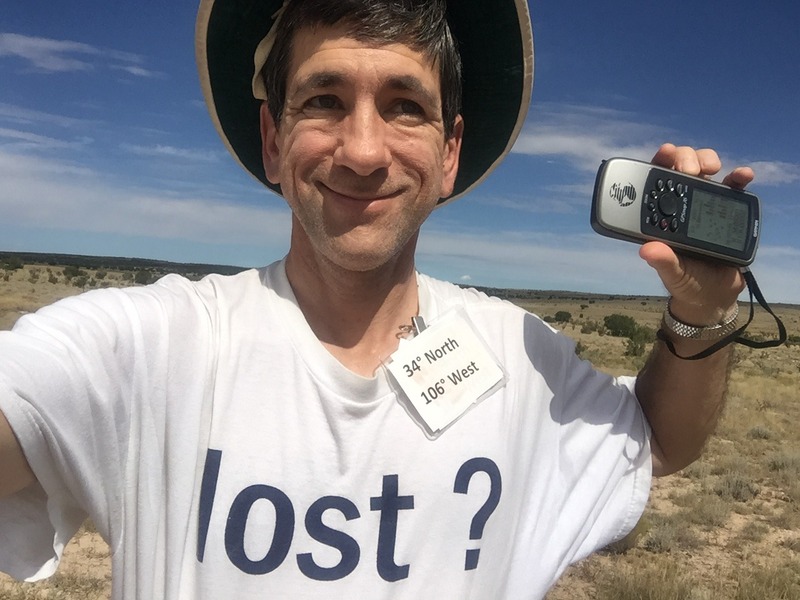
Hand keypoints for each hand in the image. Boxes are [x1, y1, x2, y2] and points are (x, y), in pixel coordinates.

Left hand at [639, 143, 754, 324]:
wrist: (715, 294)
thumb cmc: (687, 282)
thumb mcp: (673, 273)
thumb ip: (663, 261)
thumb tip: (647, 250)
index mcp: (661, 216)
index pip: (654, 184)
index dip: (657, 164)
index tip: (664, 154)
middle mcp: (681, 204)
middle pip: (679, 169)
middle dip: (684, 158)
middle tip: (689, 168)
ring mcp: (704, 204)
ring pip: (704, 170)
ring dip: (706, 160)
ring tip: (710, 168)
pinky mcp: (728, 210)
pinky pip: (733, 188)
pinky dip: (739, 178)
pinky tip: (743, 175)